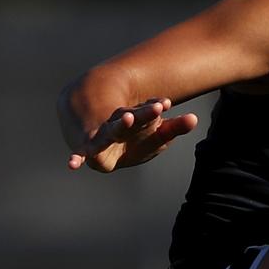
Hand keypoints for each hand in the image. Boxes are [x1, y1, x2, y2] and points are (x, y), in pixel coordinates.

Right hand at [68, 98, 198, 171]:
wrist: (96, 129)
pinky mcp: (90, 150)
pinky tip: (73, 165)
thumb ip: (174, 127)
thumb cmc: (133, 136)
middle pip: (132, 116)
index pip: (148, 110)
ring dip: (119, 125)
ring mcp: (104, 135)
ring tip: (128, 118)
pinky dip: (77, 158)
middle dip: (144, 113)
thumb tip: (195, 119)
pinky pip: (82, 154)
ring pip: (111, 129)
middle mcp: (119, 122)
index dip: (156, 107)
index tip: (167, 104)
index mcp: (136, 116)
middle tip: (157, 108)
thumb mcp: (156, 133)